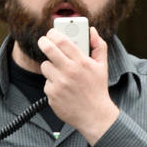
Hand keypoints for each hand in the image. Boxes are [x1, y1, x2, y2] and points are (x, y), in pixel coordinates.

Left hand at [37, 26, 118, 143]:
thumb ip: (99, 46)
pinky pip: (46, 83)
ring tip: (60, 72)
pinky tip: (62, 89)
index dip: (53, 34)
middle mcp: (69, 71)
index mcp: (82, 62)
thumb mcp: (102, 66)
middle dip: (43, 42)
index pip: (62, 41)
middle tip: (43, 41)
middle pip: (48, 49)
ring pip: (45, 66)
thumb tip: (91, 30)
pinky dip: (52, 84)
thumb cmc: (97, 88)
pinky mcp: (52, 94)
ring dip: (50, 66)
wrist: (94, 115)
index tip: (50, 33)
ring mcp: (59, 83)